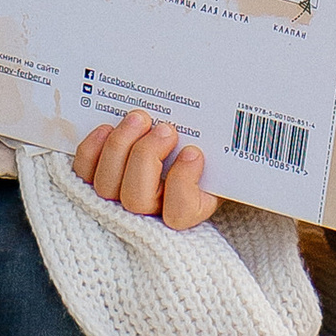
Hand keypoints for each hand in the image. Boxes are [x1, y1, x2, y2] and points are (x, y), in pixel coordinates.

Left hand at [71, 110, 218, 229]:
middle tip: (165, 128)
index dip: (183, 182)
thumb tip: (251, 128)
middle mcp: (147, 216)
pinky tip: (107, 128)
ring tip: (138, 118)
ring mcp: (116, 204)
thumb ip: (224, 152)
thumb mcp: (219, 159)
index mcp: (186, 212)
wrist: (170, 157)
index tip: (194, 152)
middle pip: (137, 200)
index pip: (179, 214)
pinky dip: (92, 150)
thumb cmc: (198, 161)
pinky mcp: (92, 185)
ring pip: (107, 187)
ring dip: (122, 146)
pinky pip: (84, 173)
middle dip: (148, 156)